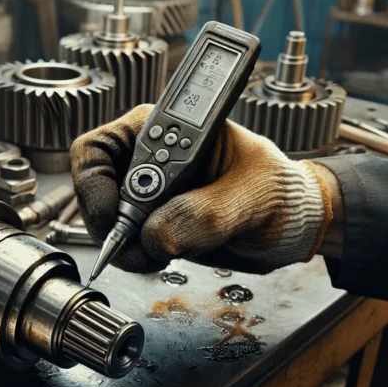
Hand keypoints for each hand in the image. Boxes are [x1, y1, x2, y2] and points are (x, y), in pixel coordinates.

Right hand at [70, 104, 340, 273]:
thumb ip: (203, 214)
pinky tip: (163, 256)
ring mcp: (147, 194)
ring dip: (122, 245)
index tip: (119, 215)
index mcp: (168, 129)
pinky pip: (123, 243)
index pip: (101, 146)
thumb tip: (156, 235)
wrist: (294, 225)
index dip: (98, 183)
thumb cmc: (280, 191)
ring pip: (104, 220)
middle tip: (135, 246)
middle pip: (94, 185)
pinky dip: (135, 256)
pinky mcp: (153, 225)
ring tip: (159, 254)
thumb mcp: (249, 197)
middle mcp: (148, 159)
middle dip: (108, 221)